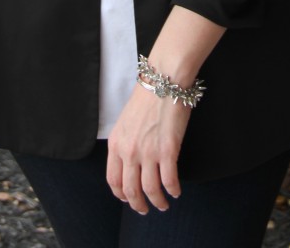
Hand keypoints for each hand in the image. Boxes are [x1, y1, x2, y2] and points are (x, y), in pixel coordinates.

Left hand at [106, 83, 189, 213]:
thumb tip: (130, 161)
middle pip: (131, 190)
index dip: (121, 194)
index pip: (113, 180)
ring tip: (163, 204)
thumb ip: (125, 142)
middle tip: (146, 209)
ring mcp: (149, 153)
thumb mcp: (125, 121)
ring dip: (157, 202)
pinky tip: (176, 191)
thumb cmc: (147, 96)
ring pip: (151, 190)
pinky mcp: (168, 151)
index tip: (128, 198)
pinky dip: (173, 190)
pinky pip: (169, 181)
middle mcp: (129, 152)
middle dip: (138, 205)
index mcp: (116, 143)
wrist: (164, 80)